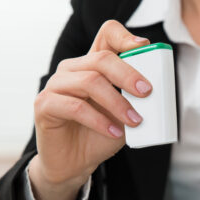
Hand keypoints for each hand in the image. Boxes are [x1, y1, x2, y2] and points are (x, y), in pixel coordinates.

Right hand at [30, 20, 151, 199]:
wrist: (75, 163)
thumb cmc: (100, 135)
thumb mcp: (125, 116)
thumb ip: (135, 101)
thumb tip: (154, 95)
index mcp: (93, 66)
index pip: (106, 36)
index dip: (124, 37)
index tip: (144, 47)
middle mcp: (73, 69)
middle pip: (102, 58)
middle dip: (128, 75)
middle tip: (147, 92)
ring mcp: (56, 85)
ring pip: (90, 82)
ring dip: (117, 103)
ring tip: (134, 121)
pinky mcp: (44, 105)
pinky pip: (75, 107)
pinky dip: (99, 121)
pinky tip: (113, 132)